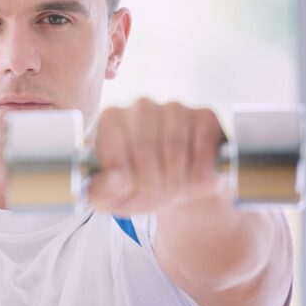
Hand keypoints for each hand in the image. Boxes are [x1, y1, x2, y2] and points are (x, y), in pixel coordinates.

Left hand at [88, 98, 227, 215]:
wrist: (180, 184)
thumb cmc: (140, 186)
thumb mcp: (112, 196)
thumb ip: (101, 191)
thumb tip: (112, 181)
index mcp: (110, 120)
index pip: (117, 160)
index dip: (127, 188)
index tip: (133, 197)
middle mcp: (140, 107)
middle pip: (145, 155)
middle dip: (153, 187)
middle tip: (156, 199)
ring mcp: (173, 108)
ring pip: (174, 151)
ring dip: (176, 182)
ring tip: (173, 190)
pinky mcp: (204, 116)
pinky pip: (203, 147)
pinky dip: (200, 172)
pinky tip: (194, 180)